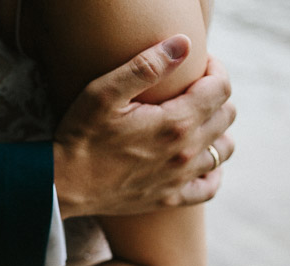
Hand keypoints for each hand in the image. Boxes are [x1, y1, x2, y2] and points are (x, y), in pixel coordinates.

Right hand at [53, 34, 235, 217]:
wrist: (63, 186)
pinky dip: (212, 172)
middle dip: (215, 96)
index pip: (220, 88)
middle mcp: (185, 152)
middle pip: (226, 116)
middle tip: (191, 90)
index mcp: (175, 122)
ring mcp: (179, 178)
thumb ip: (145, 67)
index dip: (214, 70)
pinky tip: (199, 161)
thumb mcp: (102, 94)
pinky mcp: (168, 198)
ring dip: (217, 131)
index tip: (197, 65)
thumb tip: (182, 44)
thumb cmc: (79, 137)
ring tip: (196, 121)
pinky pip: (209, 187)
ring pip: (223, 149)